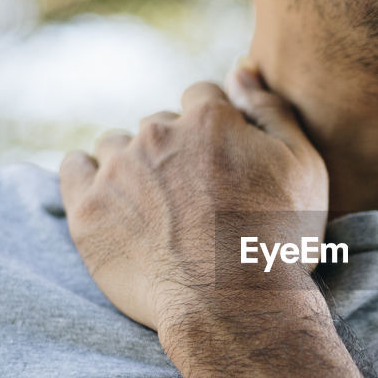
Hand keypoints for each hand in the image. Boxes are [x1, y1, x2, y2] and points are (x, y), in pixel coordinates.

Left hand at [58, 62, 327, 339]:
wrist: (234, 309)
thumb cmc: (279, 241)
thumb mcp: (304, 166)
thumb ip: (271, 109)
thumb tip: (239, 68)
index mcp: (208, 117)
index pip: (202, 97)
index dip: (214, 129)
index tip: (221, 165)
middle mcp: (157, 133)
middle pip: (159, 123)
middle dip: (173, 150)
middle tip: (193, 198)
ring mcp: (117, 171)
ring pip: (116, 145)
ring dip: (132, 164)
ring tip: (154, 208)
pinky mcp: (87, 210)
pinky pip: (73, 168)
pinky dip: (87, 176)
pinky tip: (109, 200)